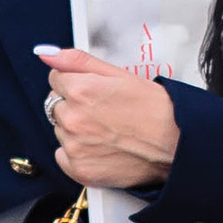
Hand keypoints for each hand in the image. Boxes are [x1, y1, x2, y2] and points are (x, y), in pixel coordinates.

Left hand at [34, 46, 179, 191]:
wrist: (176, 144)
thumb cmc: (154, 109)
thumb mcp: (119, 74)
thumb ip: (78, 61)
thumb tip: (46, 53)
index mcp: (80, 90)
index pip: (55, 79)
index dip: (76, 83)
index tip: (94, 92)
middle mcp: (72, 118)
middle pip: (55, 105)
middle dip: (73, 106)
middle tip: (104, 113)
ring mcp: (74, 146)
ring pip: (60, 130)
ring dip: (75, 130)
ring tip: (106, 131)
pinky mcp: (79, 169)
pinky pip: (62, 156)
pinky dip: (76, 154)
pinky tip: (100, 149)